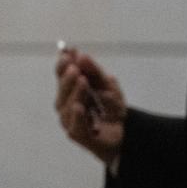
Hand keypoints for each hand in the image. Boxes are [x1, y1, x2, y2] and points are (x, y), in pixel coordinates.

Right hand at [54, 47, 125, 166]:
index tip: (67, 53)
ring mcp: (69, 120)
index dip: (62, 64)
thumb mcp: (107, 84)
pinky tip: (79, 106)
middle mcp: (65, 104)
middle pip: (62, 90)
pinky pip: (75, 126)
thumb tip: (81, 55)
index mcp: (70, 89)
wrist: (125, 131)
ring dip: (75, 93)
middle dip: (67, 78)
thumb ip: (95, 71)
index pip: (61, 75)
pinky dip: (77, 116)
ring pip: (67, 107)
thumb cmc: (110, 106)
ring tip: (83, 81)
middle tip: (74, 68)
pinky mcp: (77, 135)